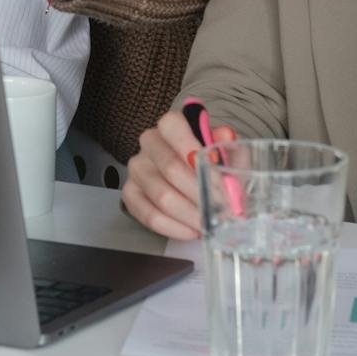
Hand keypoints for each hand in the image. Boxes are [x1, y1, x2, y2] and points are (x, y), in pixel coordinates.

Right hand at [121, 107, 234, 238]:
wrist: (186, 172)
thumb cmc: (205, 159)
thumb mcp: (221, 148)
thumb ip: (226, 144)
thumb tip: (226, 136)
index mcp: (170, 124)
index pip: (173, 127)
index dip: (195, 152)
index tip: (218, 178)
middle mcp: (149, 142)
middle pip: (171, 168)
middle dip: (201, 194)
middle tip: (222, 211)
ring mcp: (137, 168)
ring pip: (161, 196)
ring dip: (190, 215)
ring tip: (210, 224)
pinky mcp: (130, 193)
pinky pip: (149, 215)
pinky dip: (173, 227)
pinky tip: (191, 231)